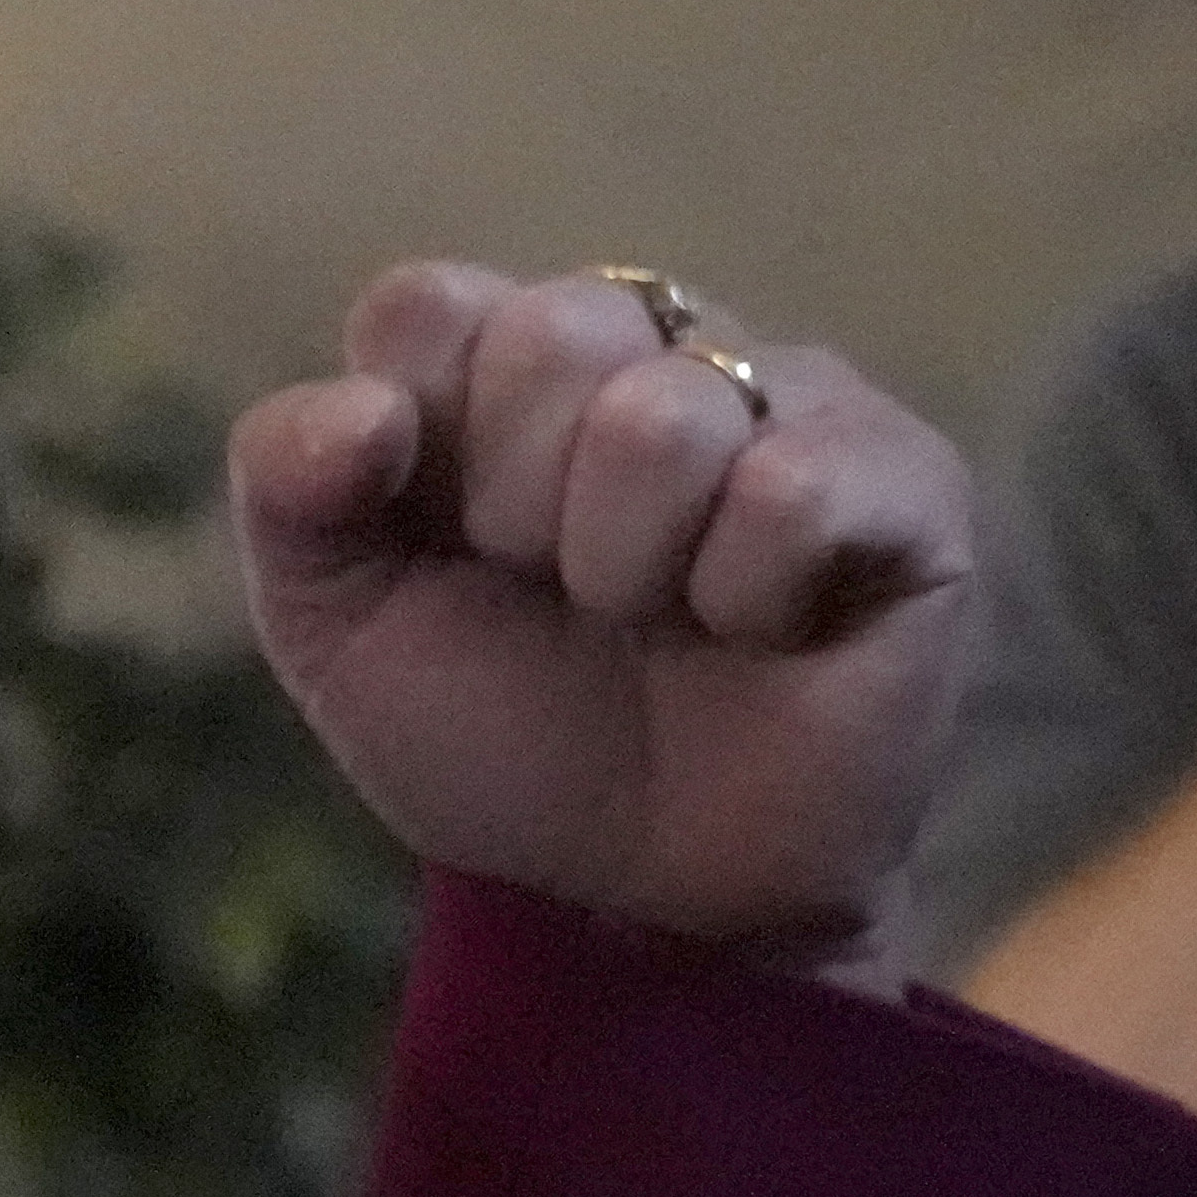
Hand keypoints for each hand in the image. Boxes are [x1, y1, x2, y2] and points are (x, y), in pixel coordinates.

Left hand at [229, 263, 972, 959]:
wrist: (643, 892)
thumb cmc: (498, 736)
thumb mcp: (333, 625)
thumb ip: (287, 489)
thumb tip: (362, 408)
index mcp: (503, 361)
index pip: (426, 304)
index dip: (410, 442)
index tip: (446, 544)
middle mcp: (654, 348)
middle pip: (551, 332)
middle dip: (518, 508)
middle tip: (564, 593)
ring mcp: (791, 399)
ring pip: (664, 414)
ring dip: (626, 565)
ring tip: (660, 618)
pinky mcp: (908, 482)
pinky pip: (793, 489)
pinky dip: (744, 595)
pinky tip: (761, 631)